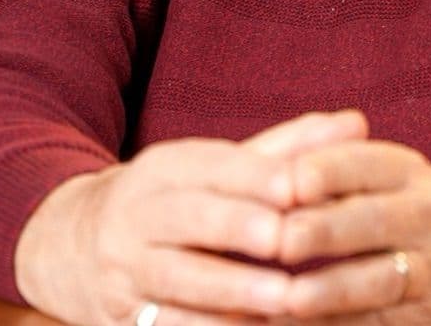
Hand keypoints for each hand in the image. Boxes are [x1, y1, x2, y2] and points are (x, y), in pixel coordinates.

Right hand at [14, 111, 368, 324]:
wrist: (74, 250)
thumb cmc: (179, 204)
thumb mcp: (217, 170)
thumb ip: (288, 150)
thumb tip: (356, 123)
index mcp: (164, 169)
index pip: (211, 167)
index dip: (255, 177)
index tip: (299, 186)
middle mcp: (137, 215)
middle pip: (189, 220)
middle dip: (238, 229)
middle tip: (286, 240)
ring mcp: (125, 270)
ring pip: (177, 281)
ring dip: (232, 294)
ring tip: (284, 301)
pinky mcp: (123, 318)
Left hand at [275, 136, 430, 324]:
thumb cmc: (426, 207)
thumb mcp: (403, 176)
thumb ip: (345, 168)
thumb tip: (275, 170)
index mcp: (412, 175)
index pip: (371, 163)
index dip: (332, 169)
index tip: (293, 178)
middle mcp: (430, 217)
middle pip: (378, 221)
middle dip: (329, 230)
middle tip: (282, 238)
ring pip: (384, 281)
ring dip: (335, 291)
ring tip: (291, 298)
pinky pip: (380, 323)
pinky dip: (339, 325)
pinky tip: (295, 322)